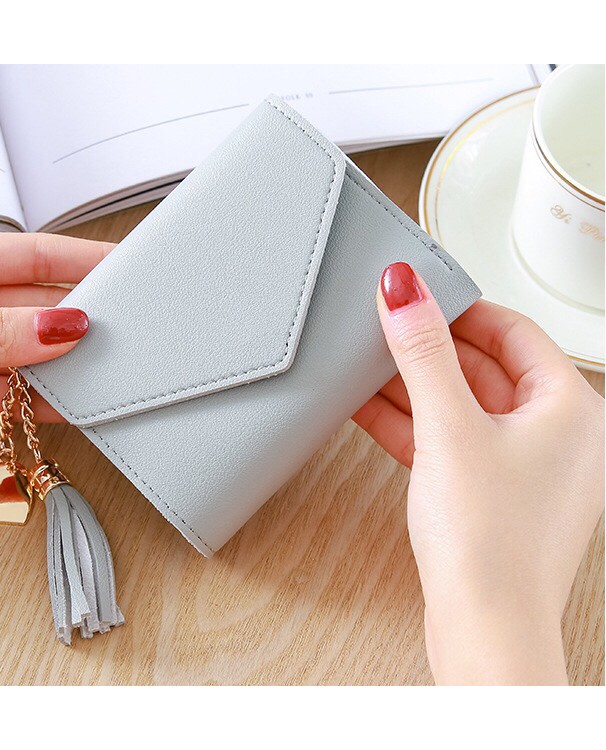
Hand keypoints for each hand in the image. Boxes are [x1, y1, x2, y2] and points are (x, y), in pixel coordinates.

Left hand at [0, 231, 114, 455]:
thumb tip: (57, 325)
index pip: (27, 254)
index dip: (79, 260)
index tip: (124, 267)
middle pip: (32, 307)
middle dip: (74, 322)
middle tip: (120, 334)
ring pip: (24, 354)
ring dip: (58, 367)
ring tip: (97, 373)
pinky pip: (6, 394)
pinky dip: (34, 403)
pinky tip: (62, 405)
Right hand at [353, 262, 603, 684]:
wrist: (482, 630)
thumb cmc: (491, 544)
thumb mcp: (448, 426)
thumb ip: (421, 352)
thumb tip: (405, 291)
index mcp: (570, 408)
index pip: (513, 331)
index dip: (461, 308)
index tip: (419, 296)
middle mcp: (553, 435)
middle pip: (483, 366)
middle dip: (428, 350)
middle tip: (385, 329)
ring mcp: (520, 466)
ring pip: (460, 405)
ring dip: (412, 386)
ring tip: (366, 367)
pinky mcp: (487, 492)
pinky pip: (447, 439)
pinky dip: (411, 423)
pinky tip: (370, 409)